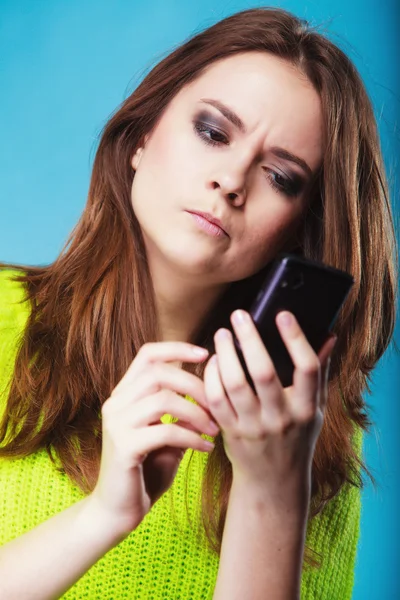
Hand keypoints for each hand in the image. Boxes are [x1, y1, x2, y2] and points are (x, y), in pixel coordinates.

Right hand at [89, 341, 217, 534]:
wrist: (118, 512)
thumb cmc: (146, 472)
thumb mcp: (167, 435)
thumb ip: (181, 412)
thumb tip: (211, 389)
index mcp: (124, 394)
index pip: (148, 355)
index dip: (177, 348)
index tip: (206, 354)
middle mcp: (115, 403)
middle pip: (159, 373)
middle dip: (195, 385)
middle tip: (217, 405)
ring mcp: (116, 424)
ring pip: (163, 399)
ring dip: (197, 412)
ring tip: (214, 429)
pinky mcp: (123, 447)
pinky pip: (166, 430)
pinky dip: (192, 437)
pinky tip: (206, 449)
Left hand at [203, 310, 335, 491]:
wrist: (273, 481)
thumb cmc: (296, 437)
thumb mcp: (315, 409)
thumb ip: (320, 373)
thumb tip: (329, 336)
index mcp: (306, 409)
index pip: (307, 369)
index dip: (296, 339)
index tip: (283, 314)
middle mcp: (281, 418)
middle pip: (263, 373)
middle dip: (250, 339)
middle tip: (239, 315)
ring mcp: (253, 427)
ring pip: (235, 384)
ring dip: (225, 354)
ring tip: (222, 334)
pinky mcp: (230, 432)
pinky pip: (216, 399)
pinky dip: (211, 376)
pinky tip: (213, 361)